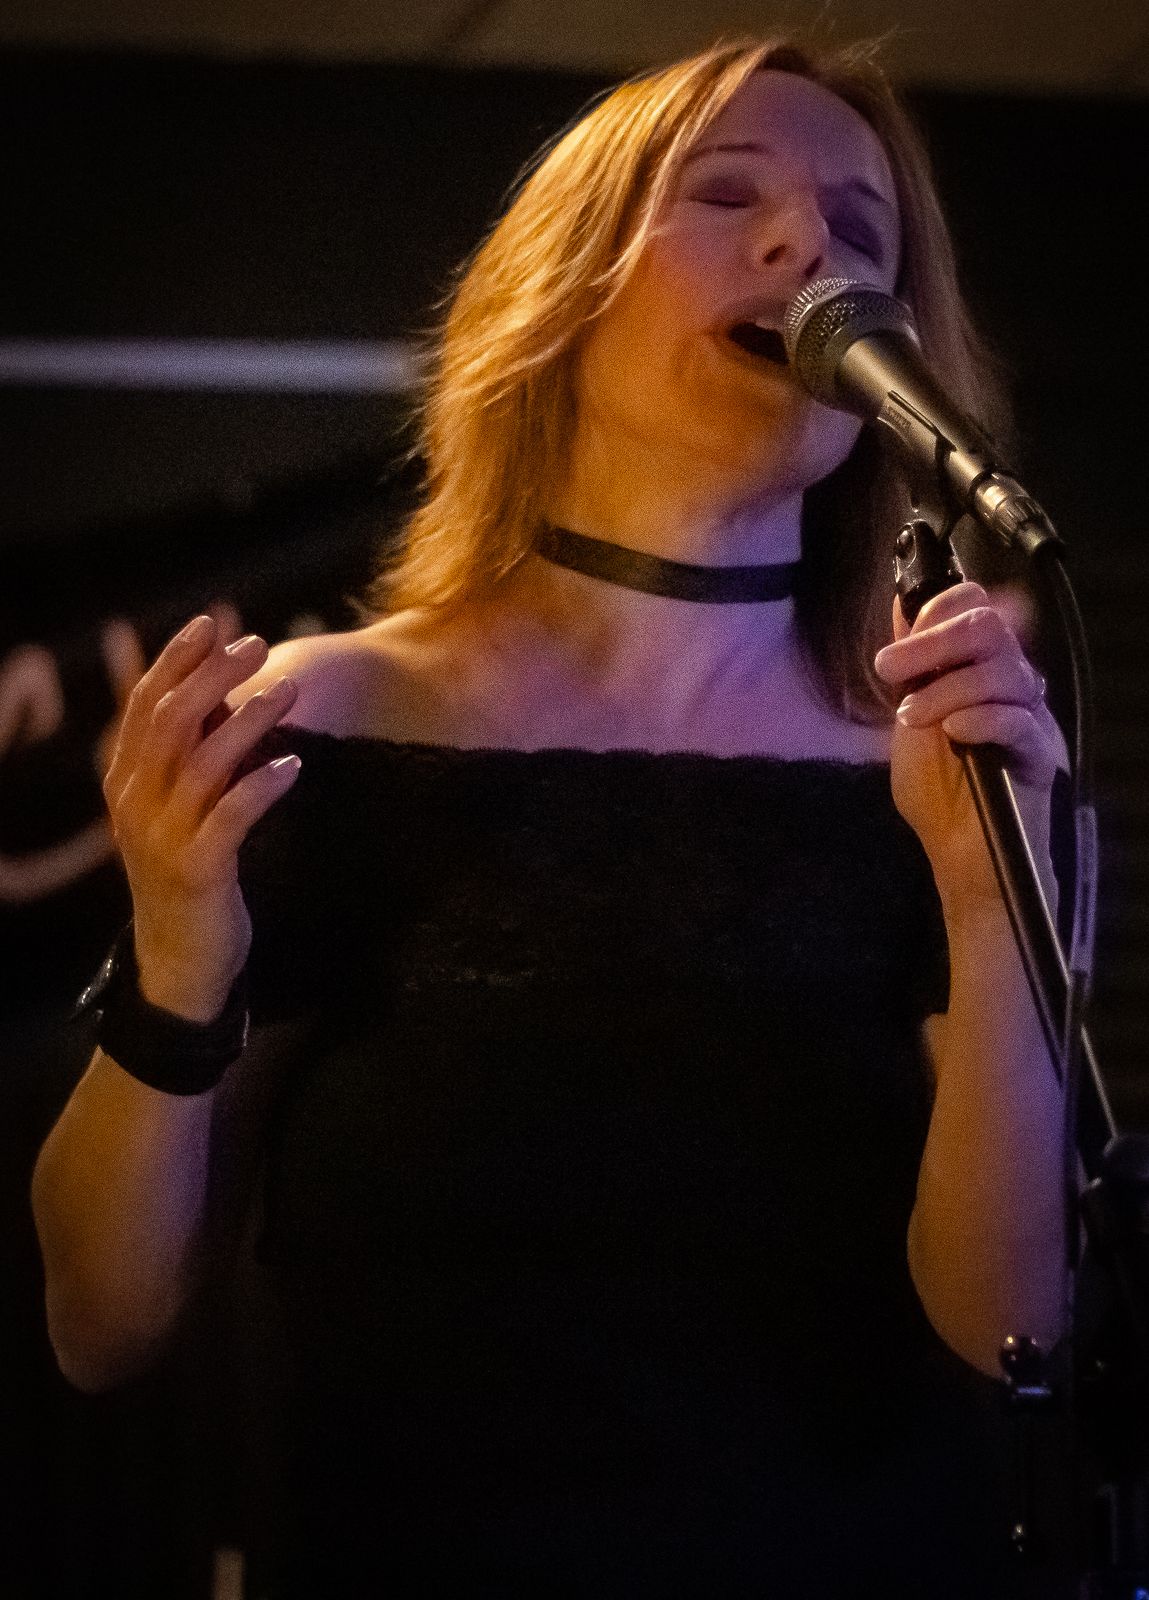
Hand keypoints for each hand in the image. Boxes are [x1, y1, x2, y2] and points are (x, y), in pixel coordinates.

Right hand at [101, 613, 300, 1020]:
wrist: (180, 958)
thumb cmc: (190, 868)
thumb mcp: (180, 806)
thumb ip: (191, 751)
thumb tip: (218, 687)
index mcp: (127, 780)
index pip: (144, 704)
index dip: (177, 660)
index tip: (214, 623)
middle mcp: (136, 803)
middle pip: (170, 721)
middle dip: (214, 677)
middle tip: (260, 647)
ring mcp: (163, 838)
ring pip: (201, 763)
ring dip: (247, 721)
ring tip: (289, 691)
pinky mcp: (198, 870)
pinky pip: (230, 818)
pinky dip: (261, 786)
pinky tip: (292, 765)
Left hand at [873, 582, 1066, 916]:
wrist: (958, 854)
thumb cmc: (936, 790)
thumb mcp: (909, 718)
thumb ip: (910, 666)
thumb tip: (902, 605)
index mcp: (981, 669)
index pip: (975, 608)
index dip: (933, 615)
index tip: (891, 655)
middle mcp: (1012, 683)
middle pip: (990, 627)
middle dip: (933, 642)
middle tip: (889, 671)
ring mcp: (1030, 716)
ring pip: (1003, 670)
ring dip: (947, 689)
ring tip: (913, 719)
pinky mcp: (1040, 754)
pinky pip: (1019, 720)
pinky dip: (981, 718)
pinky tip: (953, 733)